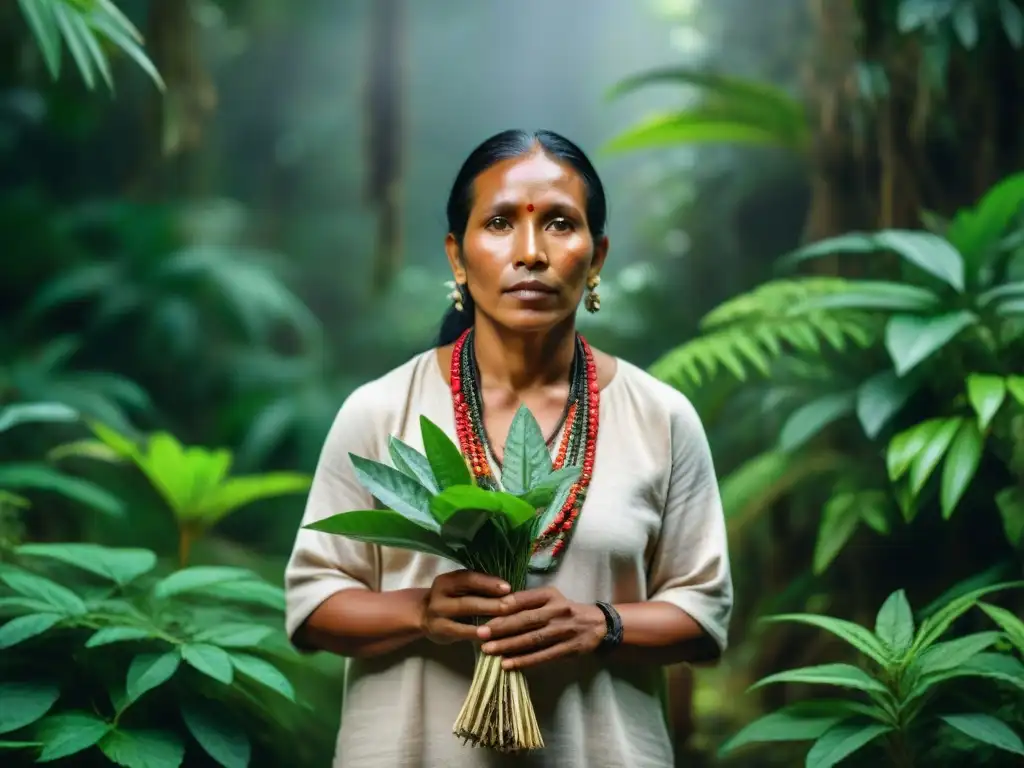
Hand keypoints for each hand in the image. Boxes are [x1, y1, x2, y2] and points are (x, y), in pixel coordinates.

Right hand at [420, 570, 510, 644]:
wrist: (422, 615)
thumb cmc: (451, 599)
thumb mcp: (458, 589)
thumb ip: (477, 587)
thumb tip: (508, 590)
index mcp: (448, 580)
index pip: (469, 578)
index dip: (488, 583)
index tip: (508, 588)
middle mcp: (440, 594)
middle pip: (468, 597)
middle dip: (492, 602)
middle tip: (512, 606)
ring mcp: (437, 612)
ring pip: (463, 613)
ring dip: (484, 617)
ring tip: (503, 622)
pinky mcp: (438, 629)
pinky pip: (458, 631)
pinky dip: (473, 633)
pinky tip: (487, 636)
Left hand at [476, 586, 606, 669]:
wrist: (598, 625)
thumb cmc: (565, 610)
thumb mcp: (550, 598)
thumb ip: (527, 601)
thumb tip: (499, 606)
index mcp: (550, 595)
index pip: (524, 599)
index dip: (504, 607)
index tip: (484, 615)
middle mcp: (557, 611)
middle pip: (526, 620)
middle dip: (501, 628)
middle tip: (480, 635)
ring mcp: (563, 630)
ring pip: (532, 639)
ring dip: (509, 646)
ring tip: (489, 651)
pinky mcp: (568, 649)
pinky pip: (542, 656)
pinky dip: (524, 661)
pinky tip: (508, 665)